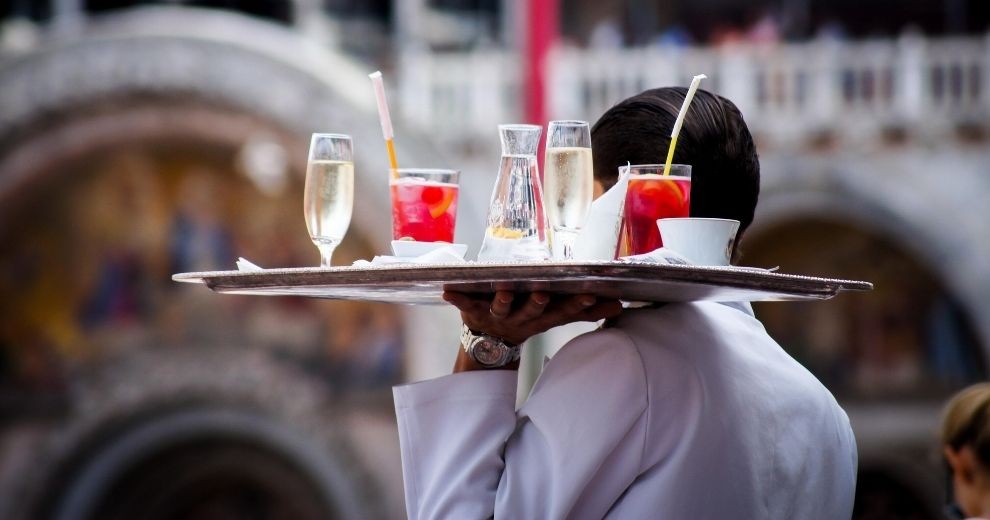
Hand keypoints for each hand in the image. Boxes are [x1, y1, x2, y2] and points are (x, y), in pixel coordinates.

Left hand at [442, 290, 622, 345]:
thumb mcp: (555, 317)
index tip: (589, 296)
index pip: (562, 312)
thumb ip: (584, 311)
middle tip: (543, 293)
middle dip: (537, 303)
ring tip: (503, 290)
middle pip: (531, 311)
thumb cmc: (526, 319)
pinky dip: (456, 298)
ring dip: (503, 300)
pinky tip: (447, 290)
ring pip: (501, 307)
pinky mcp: (473, 312)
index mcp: (541, 318)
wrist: (489, 345)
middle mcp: (520, 318)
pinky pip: (464, 304)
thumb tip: (619, 306)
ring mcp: (496, 315)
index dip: (575, 306)